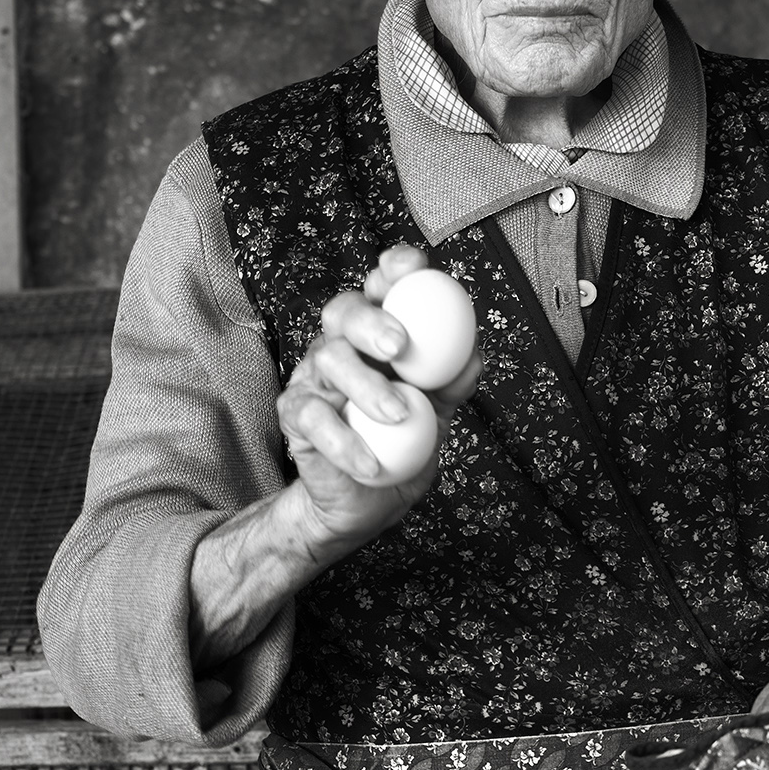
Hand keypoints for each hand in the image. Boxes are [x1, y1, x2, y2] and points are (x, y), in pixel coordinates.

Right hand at [277, 245, 482, 559]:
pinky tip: (371, 464)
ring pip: (329, 358)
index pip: (382, 287)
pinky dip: (345, 442)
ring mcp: (313, 376)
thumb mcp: (438, 416)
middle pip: (345, 310)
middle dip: (372, 320)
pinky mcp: (295, 413)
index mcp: (379, 333)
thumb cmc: (404, 447)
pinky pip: (313, 417)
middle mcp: (343, 344)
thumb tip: (473, 356)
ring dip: (366, 386)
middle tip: (400, 346)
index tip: (414, 268)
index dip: (394, 268)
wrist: (367, 501)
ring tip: (399, 416)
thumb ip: (452, 385)